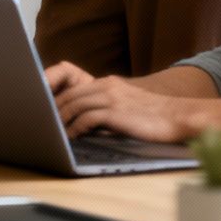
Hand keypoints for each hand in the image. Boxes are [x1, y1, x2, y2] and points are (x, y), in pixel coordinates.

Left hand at [46, 66, 193, 142]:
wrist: (178, 116)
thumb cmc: (154, 116)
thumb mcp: (128, 104)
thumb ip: (108, 107)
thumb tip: (87, 123)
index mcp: (109, 83)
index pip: (74, 89)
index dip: (58, 100)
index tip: (46, 113)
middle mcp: (108, 86)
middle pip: (70, 96)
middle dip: (53, 111)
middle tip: (42, 125)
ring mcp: (111, 98)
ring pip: (74, 105)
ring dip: (61, 120)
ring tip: (52, 133)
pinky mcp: (116, 112)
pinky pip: (87, 118)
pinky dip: (75, 128)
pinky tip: (72, 138)